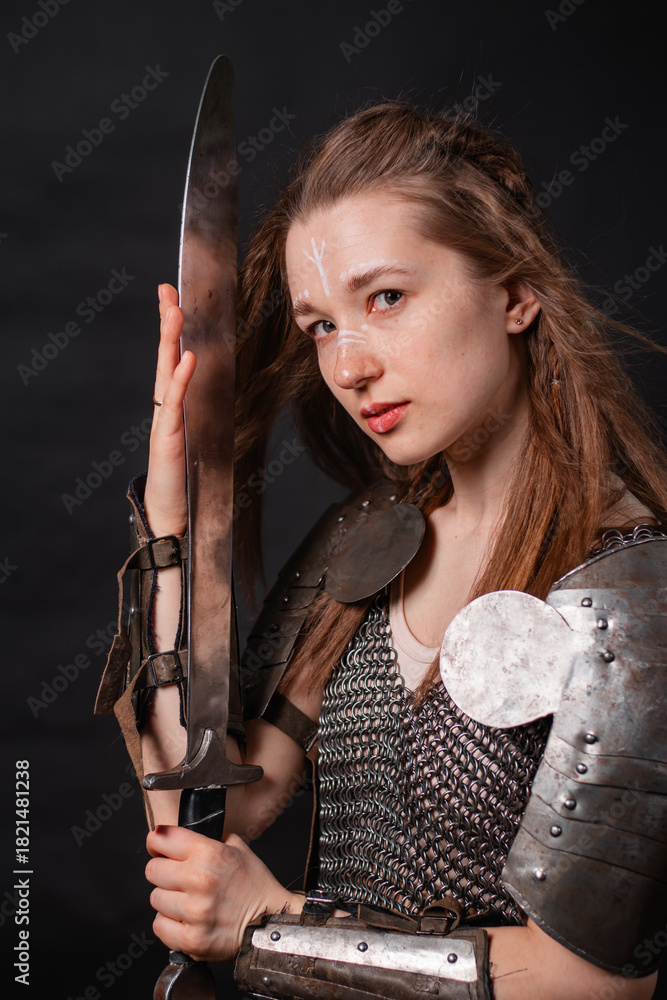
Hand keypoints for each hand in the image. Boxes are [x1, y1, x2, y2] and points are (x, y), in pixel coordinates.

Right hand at [144, 283, 196, 536]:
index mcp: (174, 405)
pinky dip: (181, 379)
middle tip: (167, 290)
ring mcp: (164, 421)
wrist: (173, 515)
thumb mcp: (200, 438)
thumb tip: (219, 393)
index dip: (172, 328)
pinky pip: (175, 403)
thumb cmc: (186, 479)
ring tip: (175, 311)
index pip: (172, 358)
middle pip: (164, 356)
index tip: (174, 297)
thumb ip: (204, 414)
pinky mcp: (167, 438)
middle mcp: (165, 408)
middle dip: (166, 322)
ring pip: (165, 372)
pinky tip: (187, 358)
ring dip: (170, 340)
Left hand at [145, 825, 299, 960]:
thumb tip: (176, 835)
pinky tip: (185, 920)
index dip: (157, 843)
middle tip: (178, 879)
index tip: (159, 848)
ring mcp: (195, 911)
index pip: (161, 839)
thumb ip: (208, 838)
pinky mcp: (192, 938)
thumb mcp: (237, 847)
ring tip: (187, 902)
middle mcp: (199, 879)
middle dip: (163, 873)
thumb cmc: (254, 885)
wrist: (271, 920)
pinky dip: (169, 924)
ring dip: (168, 900)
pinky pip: (159, 926)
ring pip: (155, 899)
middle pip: (152, 870)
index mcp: (209, 852)